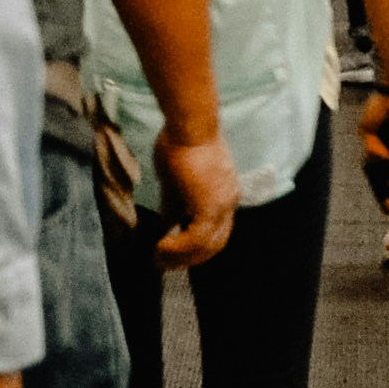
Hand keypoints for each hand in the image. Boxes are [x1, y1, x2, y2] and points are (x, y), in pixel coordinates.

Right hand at [151, 131, 241, 270]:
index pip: (216, 229)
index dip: (196, 245)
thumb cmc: (180, 141)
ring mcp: (223, 204)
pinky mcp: (211, 207)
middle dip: (189, 257)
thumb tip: (169, 223)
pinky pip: (196, 239)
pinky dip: (178, 248)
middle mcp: (229, 200)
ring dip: (181, 257)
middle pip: (215, 243)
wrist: (189, 124)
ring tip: (158, 259)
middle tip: (164, 262)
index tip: (173, 249)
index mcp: (225, 191)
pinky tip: (160, 248)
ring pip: (207, 245)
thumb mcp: (175, 178)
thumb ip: (175, 202)